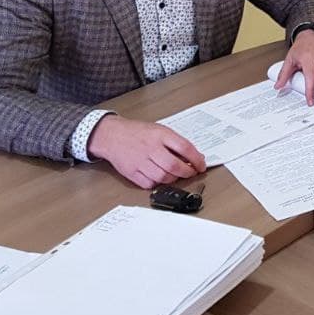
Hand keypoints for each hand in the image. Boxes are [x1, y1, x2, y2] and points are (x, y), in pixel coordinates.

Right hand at [87, 115, 204, 189]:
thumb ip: (176, 142)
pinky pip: (149, 184)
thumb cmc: (138, 132)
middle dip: (187, 172)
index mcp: (160, 135)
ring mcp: (140, 161)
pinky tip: (160, 177)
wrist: (112, 136)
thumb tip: (195, 156)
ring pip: (163, 177)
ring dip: (174, 179)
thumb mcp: (160, 130)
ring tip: (176, 174)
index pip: (185, 148)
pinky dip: (158, 183)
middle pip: (174, 166)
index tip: (202, 165)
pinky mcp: (131, 172)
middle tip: (191, 172)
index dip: (197, 159)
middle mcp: (151, 148)